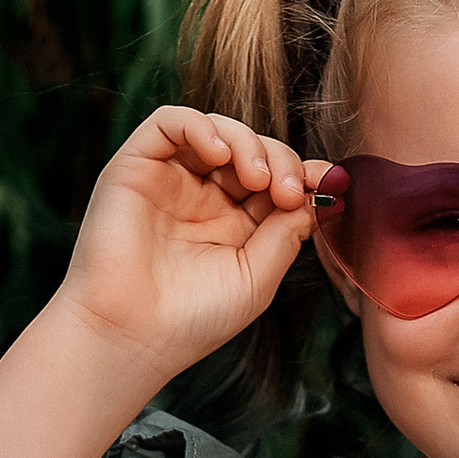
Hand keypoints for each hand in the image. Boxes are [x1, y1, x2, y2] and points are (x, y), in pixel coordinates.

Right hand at [57, 105, 319, 376]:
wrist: (130, 335)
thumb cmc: (192, 319)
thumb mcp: (257, 277)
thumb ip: (286, 233)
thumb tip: (318, 196)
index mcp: (235, 224)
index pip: (276, 179)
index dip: (305, 173)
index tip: (329, 182)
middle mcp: (203, 197)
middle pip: (254, 150)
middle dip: (281, 161)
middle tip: (289, 191)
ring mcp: (170, 179)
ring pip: (217, 130)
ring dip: (248, 143)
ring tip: (258, 178)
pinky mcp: (135, 166)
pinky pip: (169, 122)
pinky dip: (200, 126)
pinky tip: (220, 154)